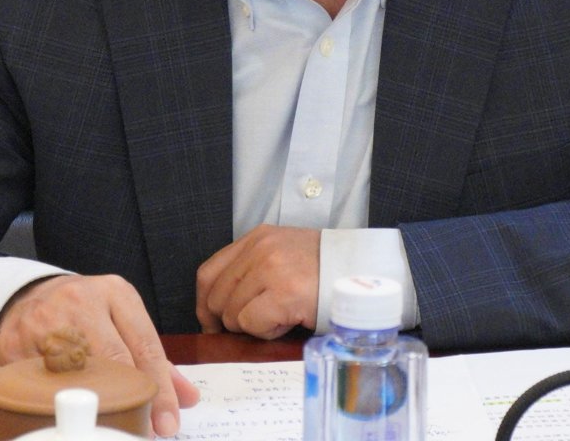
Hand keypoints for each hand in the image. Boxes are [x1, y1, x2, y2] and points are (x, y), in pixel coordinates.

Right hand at [0, 274, 199, 436]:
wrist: (25, 298)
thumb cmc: (83, 313)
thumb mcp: (121, 320)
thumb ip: (153, 357)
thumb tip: (186, 397)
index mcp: (116, 293)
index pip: (145, 345)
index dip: (160, 389)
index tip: (168, 422)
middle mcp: (83, 301)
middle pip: (115, 359)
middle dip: (132, 400)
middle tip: (143, 432)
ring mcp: (47, 320)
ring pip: (79, 374)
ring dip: (97, 407)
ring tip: (111, 427)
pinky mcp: (17, 343)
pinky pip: (44, 384)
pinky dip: (59, 405)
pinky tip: (71, 418)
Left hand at [195, 224, 320, 337]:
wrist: (364, 273)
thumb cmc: (325, 271)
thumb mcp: (283, 255)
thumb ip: (251, 270)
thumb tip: (218, 309)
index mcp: (257, 238)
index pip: (208, 273)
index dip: (205, 303)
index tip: (212, 322)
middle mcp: (260, 249)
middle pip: (216, 297)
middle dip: (230, 320)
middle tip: (257, 323)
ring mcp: (271, 270)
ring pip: (233, 315)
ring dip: (254, 326)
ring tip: (280, 316)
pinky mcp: (283, 293)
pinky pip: (252, 324)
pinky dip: (267, 332)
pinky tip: (287, 322)